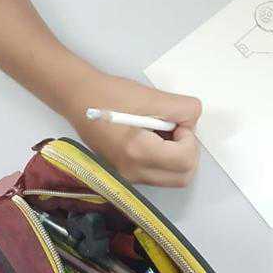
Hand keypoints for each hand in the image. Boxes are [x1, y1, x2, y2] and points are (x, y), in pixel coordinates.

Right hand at [66, 68, 201, 187]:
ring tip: (159, 132)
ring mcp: (128, 177)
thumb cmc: (112, 95)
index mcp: (138, 153)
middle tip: (173, 129)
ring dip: (176, 155)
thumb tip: (193, 122)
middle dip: (186, 150)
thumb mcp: (153, 97)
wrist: (79, 98)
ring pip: (173, 177)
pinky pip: (158, 174)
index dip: (189, 138)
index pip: (185, 160)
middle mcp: (133, 173)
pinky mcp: (126, 175)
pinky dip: (164, 159)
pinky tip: (150, 138)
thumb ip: (183, 110)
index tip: (175, 122)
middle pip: (183, 176)